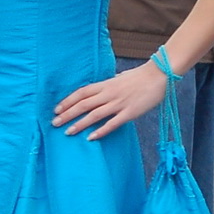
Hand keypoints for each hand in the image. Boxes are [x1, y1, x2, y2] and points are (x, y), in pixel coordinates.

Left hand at [53, 61, 167, 139]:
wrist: (159, 75)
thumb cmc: (141, 76)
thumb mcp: (121, 77)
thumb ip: (111, 83)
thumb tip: (104, 88)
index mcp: (106, 84)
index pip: (81, 93)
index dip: (67, 101)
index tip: (57, 110)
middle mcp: (109, 94)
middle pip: (83, 105)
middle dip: (67, 115)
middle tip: (54, 123)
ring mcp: (119, 103)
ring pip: (94, 115)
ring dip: (79, 124)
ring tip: (68, 132)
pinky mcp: (130, 112)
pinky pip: (112, 123)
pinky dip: (100, 131)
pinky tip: (91, 137)